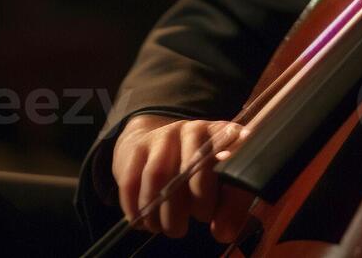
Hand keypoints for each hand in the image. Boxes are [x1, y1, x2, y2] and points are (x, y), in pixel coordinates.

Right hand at [112, 115, 252, 242]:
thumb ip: (231, 207)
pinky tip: (144, 222)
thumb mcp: (224, 184)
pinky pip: (131, 181)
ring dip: (160, 211)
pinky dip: (136, 207)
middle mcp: (195, 129)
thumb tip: (223, 232)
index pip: (229, 156)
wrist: (159, 148)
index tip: (209, 216)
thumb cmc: (201, 174)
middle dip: (189, 205)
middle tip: (186, 228)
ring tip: (168, 229)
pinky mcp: (138, 147)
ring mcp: (165, 135)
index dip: (222, 185)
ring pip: (157, 174)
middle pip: (192, 167)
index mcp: (224, 136)